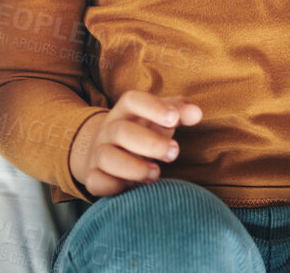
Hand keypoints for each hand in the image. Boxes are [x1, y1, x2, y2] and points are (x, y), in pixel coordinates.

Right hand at [67, 91, 201, 197]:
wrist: (103, 147)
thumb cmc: (140, 130)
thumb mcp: (158, 117)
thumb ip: (179, 112)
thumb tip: (196, 113)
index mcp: (126, 111)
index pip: (133, 101)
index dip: (153, 108)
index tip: (174, 118)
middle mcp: (109, 130)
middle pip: (122, 131)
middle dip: (150, 143)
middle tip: (174, 152)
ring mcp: (99, 152)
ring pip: (107, 157)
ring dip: (133, 167)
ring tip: (156, 174)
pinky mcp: (93, 175)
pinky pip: (96, 181)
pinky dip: (112, 186)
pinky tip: (131, 189)